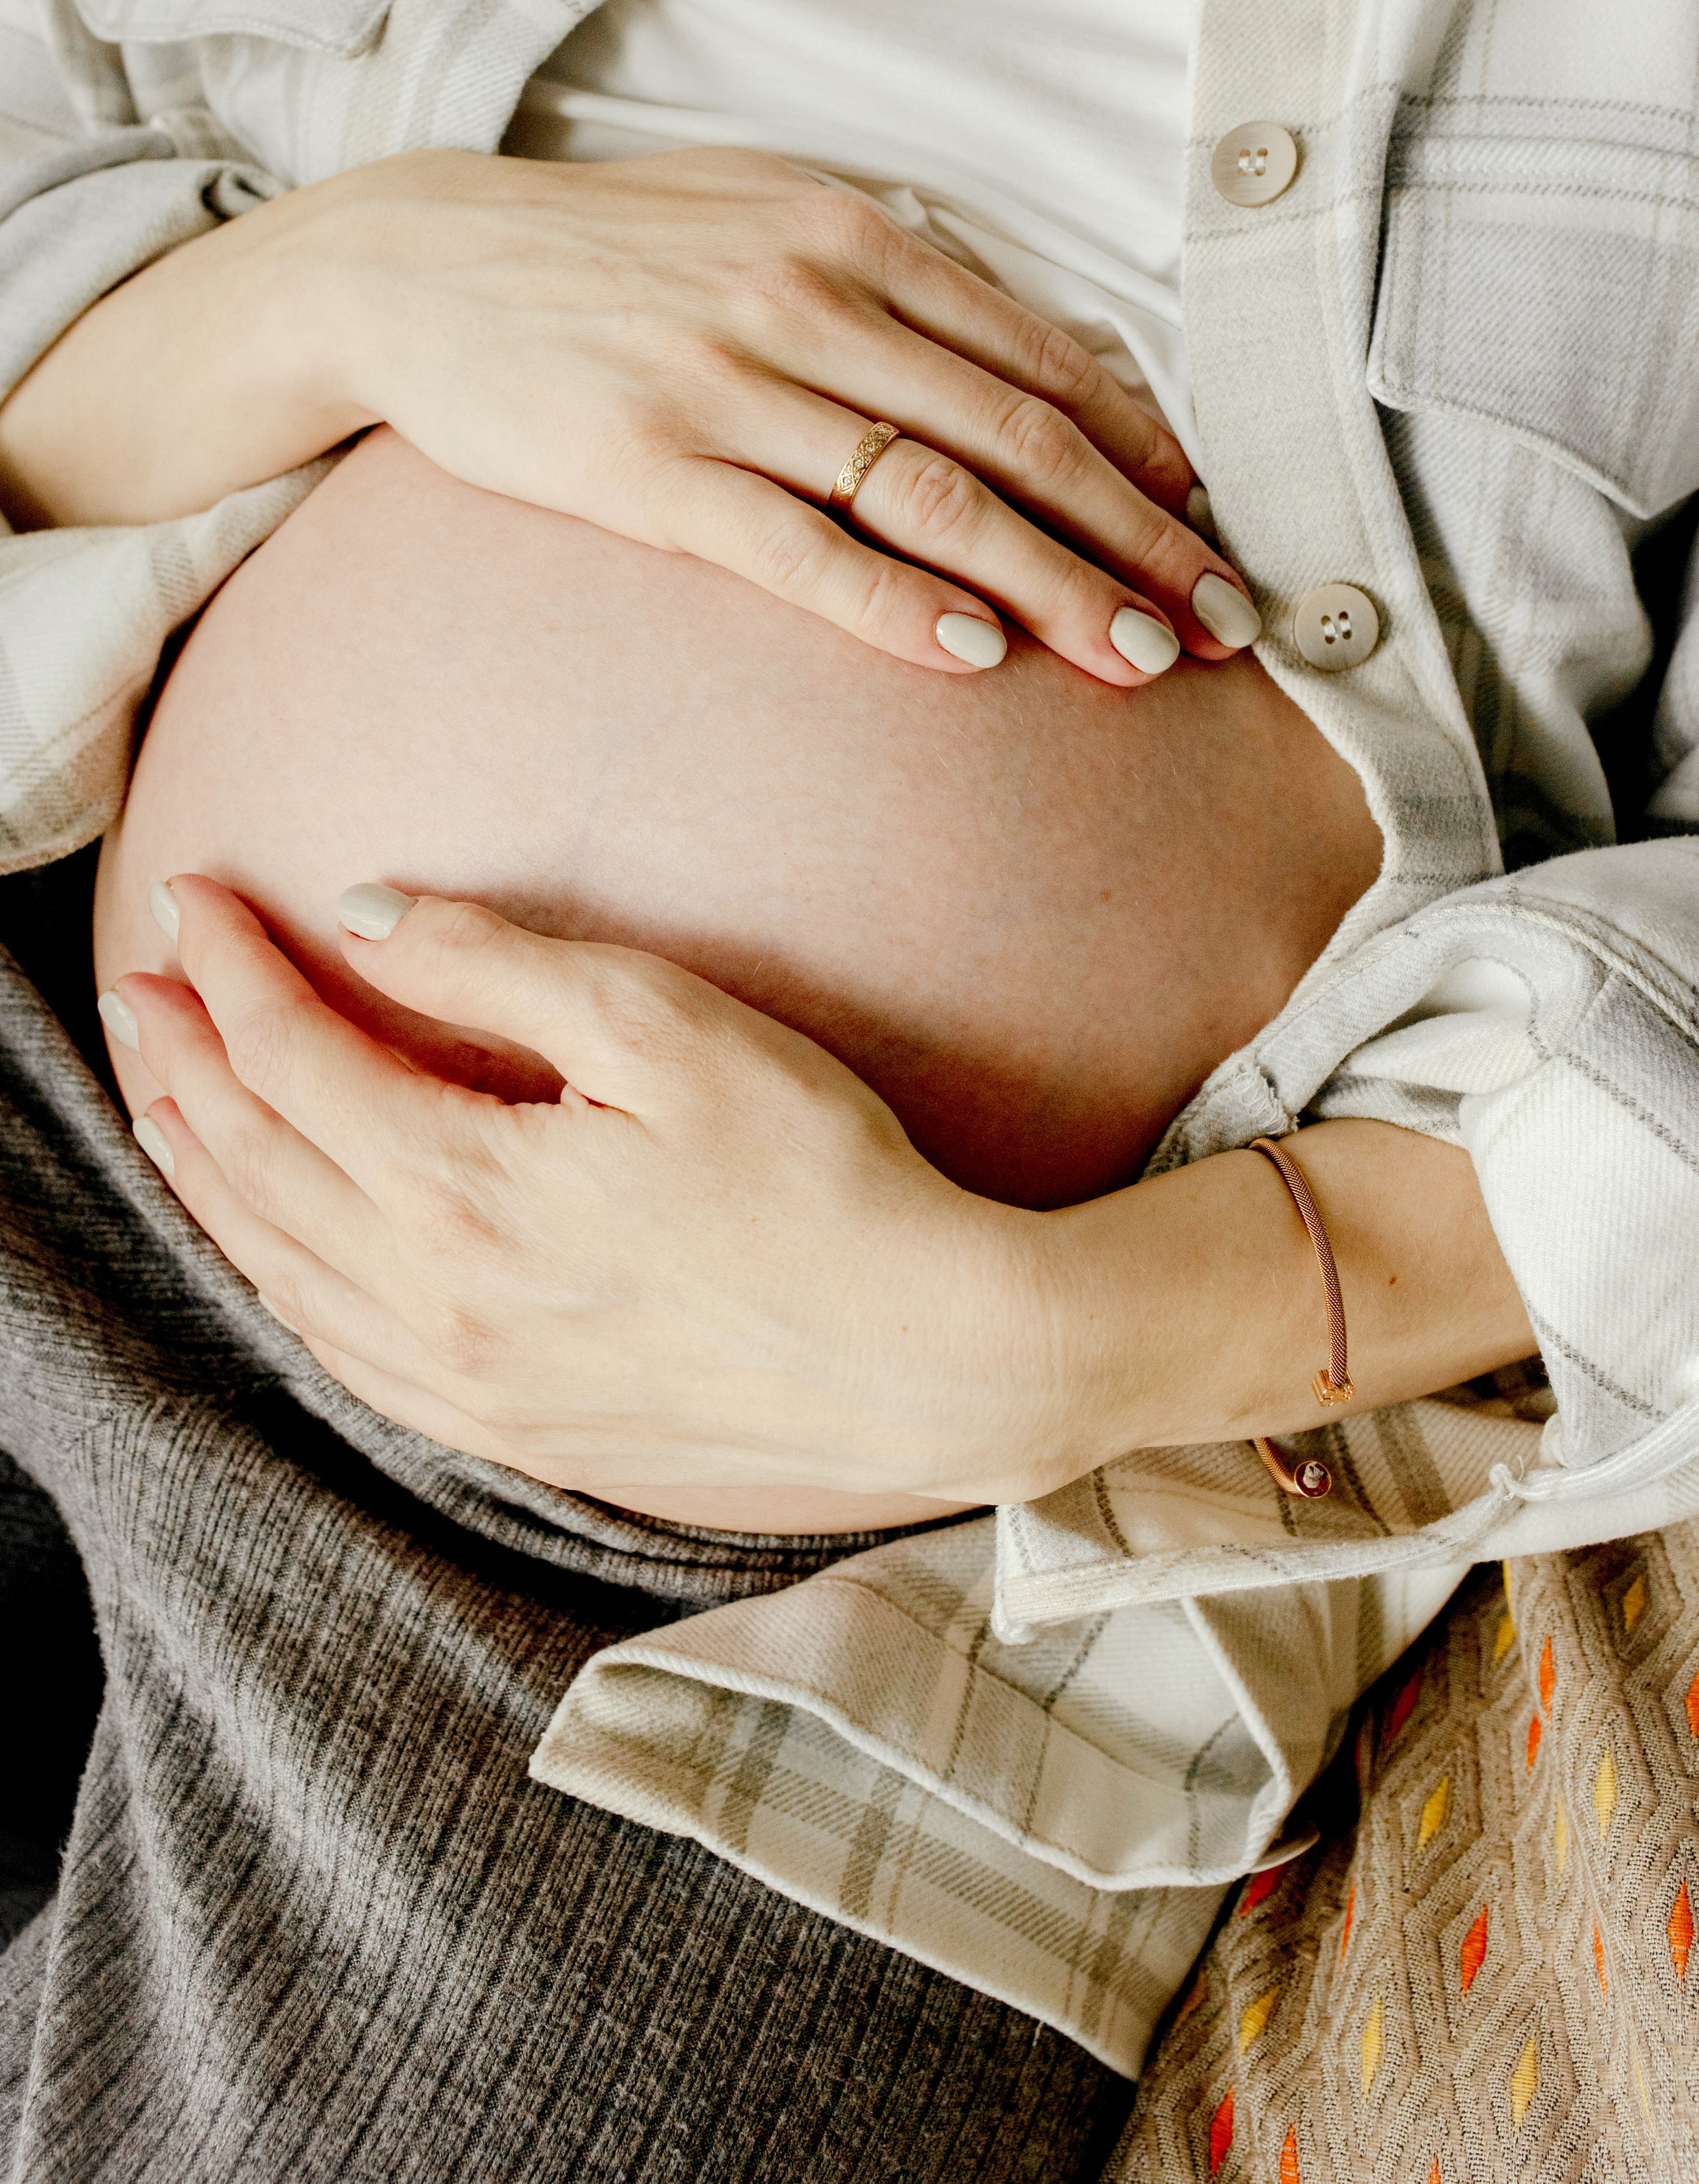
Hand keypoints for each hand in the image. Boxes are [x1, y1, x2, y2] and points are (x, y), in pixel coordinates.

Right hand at [1, 146, 1258, 685]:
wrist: (418, 265)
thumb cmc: (608, 252)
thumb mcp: (762, 212)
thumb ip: (895, 272)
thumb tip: (1034, 352)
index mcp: (850, 234)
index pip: (1035, 357)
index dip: (1141, 452)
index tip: (1212, 528)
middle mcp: (805, 299)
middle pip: (1013, 435)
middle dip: (1136, 536)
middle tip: (1225, 623)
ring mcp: (726, 383)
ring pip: (930, 496)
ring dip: (1051, 582)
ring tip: (1141, 657)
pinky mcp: (646, 468)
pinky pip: (796, 547)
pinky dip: (895, 602)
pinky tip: (973, 656)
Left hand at [108, 878, 1098, 1509]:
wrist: (930, 1358)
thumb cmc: (820, 1178)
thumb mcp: (667, 1027)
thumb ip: (495, 963)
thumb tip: (359, 917)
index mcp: (460, 1189)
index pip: (291, 1057)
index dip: (228, 967)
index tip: (195, 896)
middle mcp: (432, 1302)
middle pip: (250, 1165)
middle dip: (179, 1061)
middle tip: (138, 983)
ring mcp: (465, 1385)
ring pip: (276, 1266)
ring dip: (205, 1170)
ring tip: (172, 1096)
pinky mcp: (511, 1433)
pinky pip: (337, 1350)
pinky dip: (274, 1275)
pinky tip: (273, 1242)